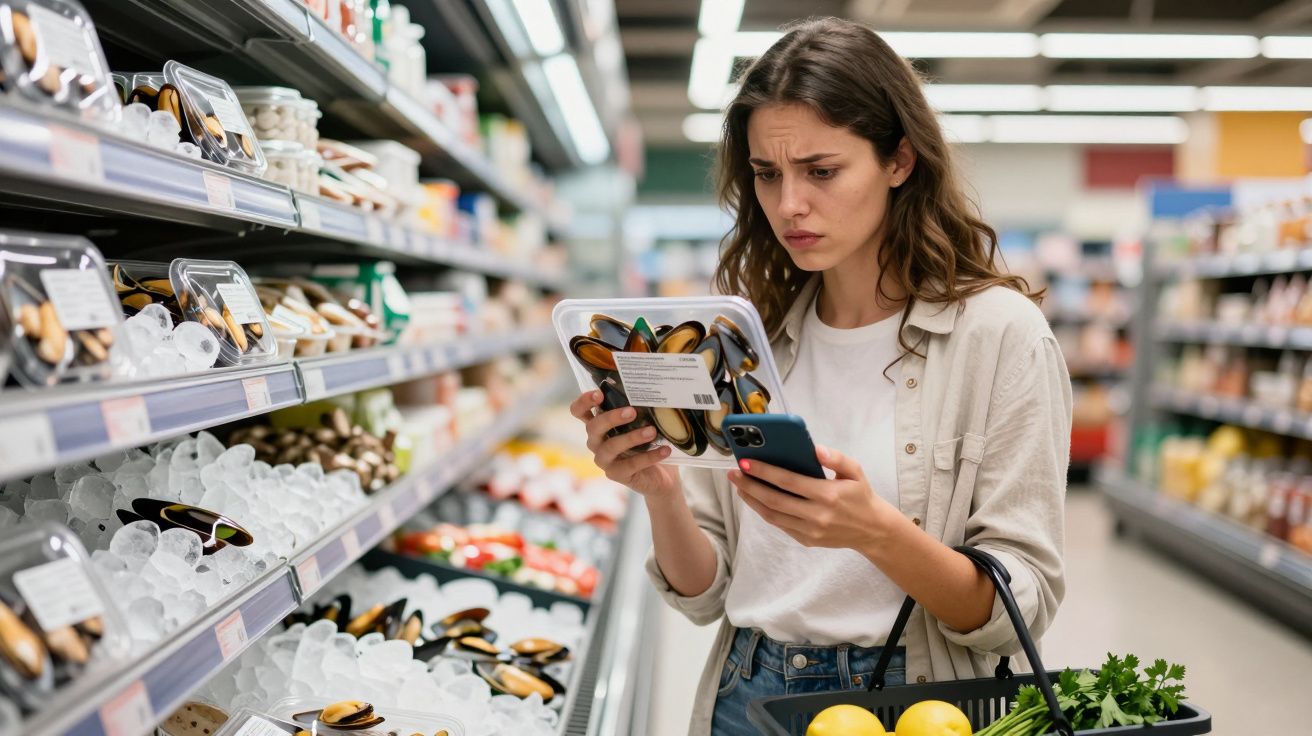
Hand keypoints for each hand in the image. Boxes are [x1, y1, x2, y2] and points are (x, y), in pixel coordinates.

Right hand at [569, 390, 679, 498]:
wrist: (661, 475)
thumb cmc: (649, 442)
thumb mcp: (644, 423)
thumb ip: (640, 409)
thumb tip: (652, 392)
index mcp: (599, 425)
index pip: (579, 411)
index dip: (584, 402)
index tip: (599, 394)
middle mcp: (596, 442)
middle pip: (593, 427)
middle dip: (611, 418)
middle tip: (632, 412)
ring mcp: (604, 460)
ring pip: (611, 447)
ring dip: (632, 438)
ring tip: (652, 431)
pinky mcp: (616, 474)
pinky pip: (631, 464)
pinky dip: (649, 456)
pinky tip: (665, 450)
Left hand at [728, 445, 895, 551]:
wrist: (872, 530)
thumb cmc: (860, 495)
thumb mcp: (855, 471)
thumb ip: (836, 457)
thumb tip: (815, 449)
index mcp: (828, 494)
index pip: (788, 481)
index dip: (764, 472)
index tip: (745, 462)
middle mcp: (817, 515)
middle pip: (774, 500)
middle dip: (750, 485)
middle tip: (733, 473)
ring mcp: (810, 531)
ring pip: (772, 515)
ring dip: (752, 500)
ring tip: (739, 486)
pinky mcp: (807, 540)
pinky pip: (780, 525)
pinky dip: (764, 511)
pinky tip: (756, 499)